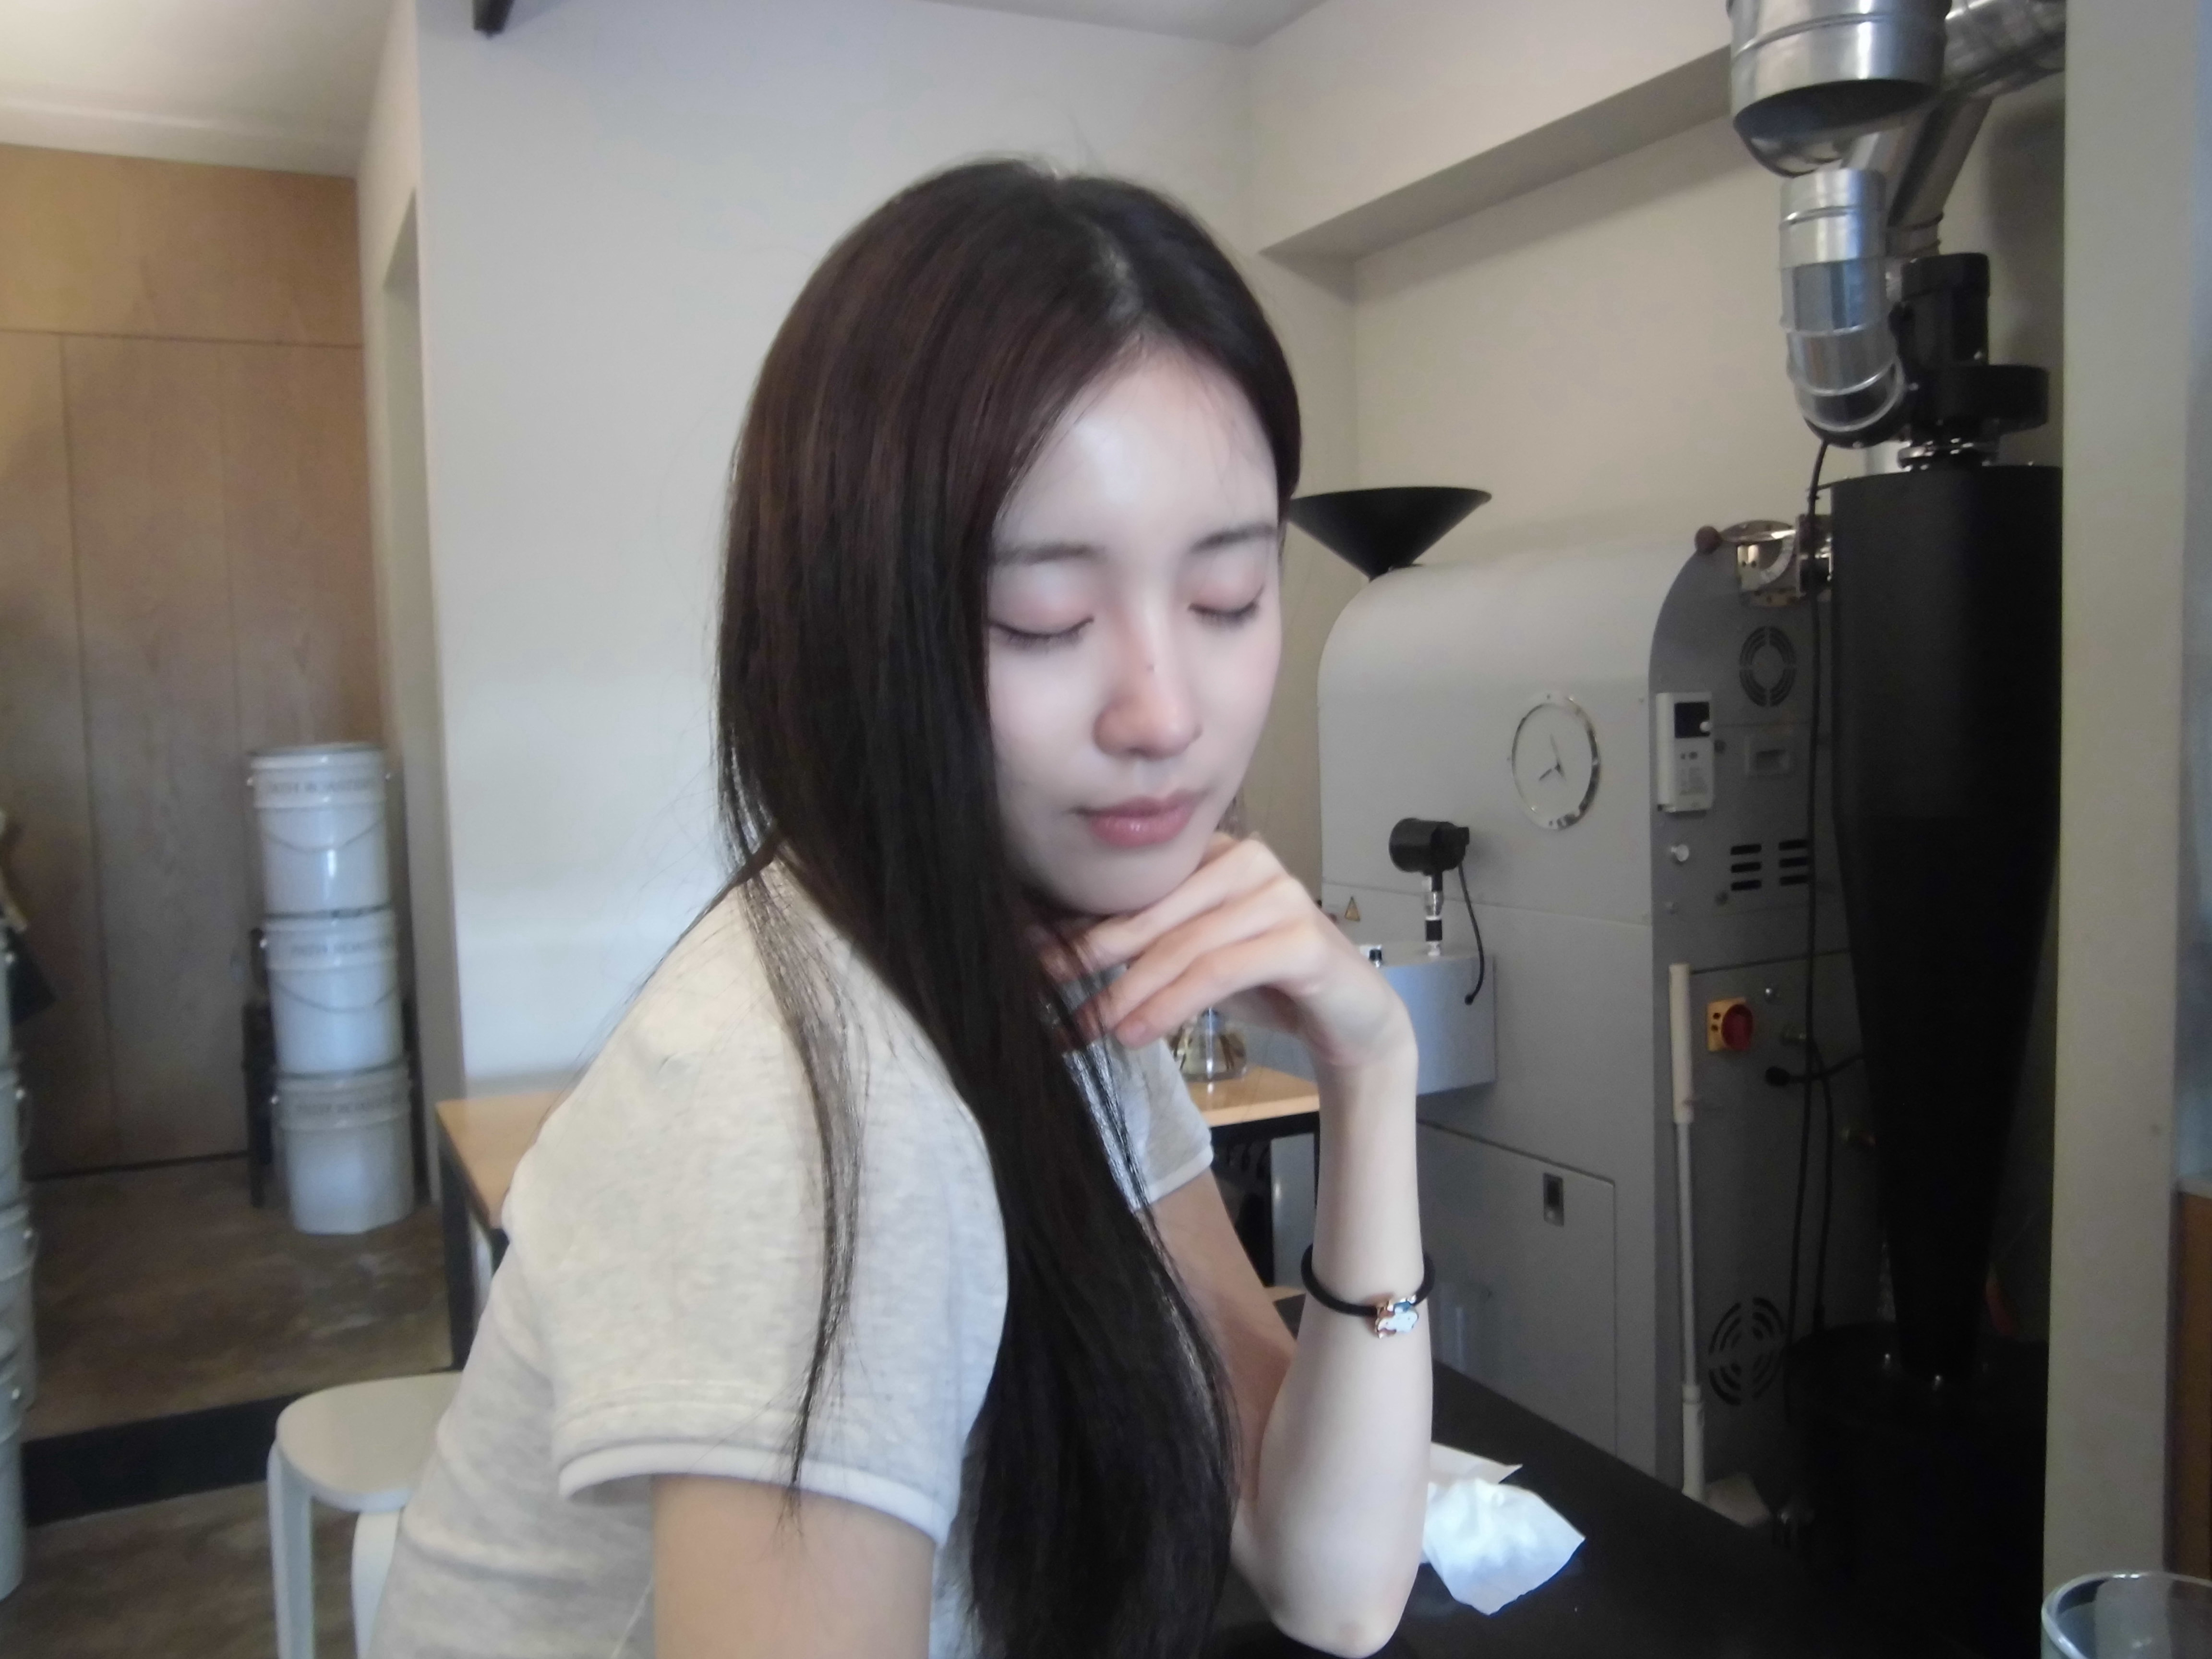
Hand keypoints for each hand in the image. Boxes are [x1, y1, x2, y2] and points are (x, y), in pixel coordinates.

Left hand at [1055, 835, 1414, 1078]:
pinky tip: (1140, 1032)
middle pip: (1154, 913)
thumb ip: (1144, 944)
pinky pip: (1220, 971)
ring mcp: (1280, 894)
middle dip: (1095, 956)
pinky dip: (1173, 1005)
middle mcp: (1249, 859)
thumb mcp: (1195, 957)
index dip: (1082, 922)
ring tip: (1092, 1027)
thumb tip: (1055, 952)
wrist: (1351, 1020)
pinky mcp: (1302, 938)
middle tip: (1049, 993)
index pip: (1139, 887)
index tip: (1032, 956)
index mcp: (1217, 852)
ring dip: (1130, 991)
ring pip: (1184, 945)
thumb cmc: (1265, 984)